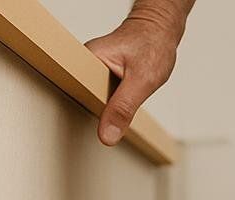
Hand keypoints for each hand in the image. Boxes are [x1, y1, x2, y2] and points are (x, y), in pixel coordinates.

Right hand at [84, 2, 185, 146]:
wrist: (160, 29)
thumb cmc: (152, 45)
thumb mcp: (142, 80)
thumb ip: (123, 108)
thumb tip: (107, 135)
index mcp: (88, 59)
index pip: (74, 91)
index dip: (79, 112)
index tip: (80, 132)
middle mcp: (86, 62)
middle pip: (81, 97)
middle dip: (93, 112)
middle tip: (100, 124)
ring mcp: (93, 67)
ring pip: (92, 97)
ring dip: (102, 109)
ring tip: (111, 112)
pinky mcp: (102, 73)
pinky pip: (101, 94)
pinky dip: (110, 102)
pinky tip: (116, 104)